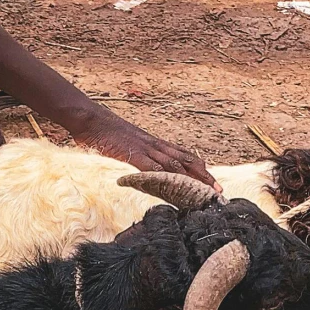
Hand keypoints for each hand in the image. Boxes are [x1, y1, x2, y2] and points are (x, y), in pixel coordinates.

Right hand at [71, 111, 213, 185]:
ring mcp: (144, 148)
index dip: (199, 168)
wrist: (90, 118)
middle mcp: (154, 145)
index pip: (183, 155)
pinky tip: (173, 186)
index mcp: (154, 143)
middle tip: (219, 190)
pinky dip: (163, 176)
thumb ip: (137, 155)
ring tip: (204, 191)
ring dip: (190, 178)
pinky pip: (150, 166)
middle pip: (185, 160)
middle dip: (203, 176)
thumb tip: (145, 168)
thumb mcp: (126, 144)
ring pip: (174, 164)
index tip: (212, 180)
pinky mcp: (131, 153)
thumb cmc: (105, 132)